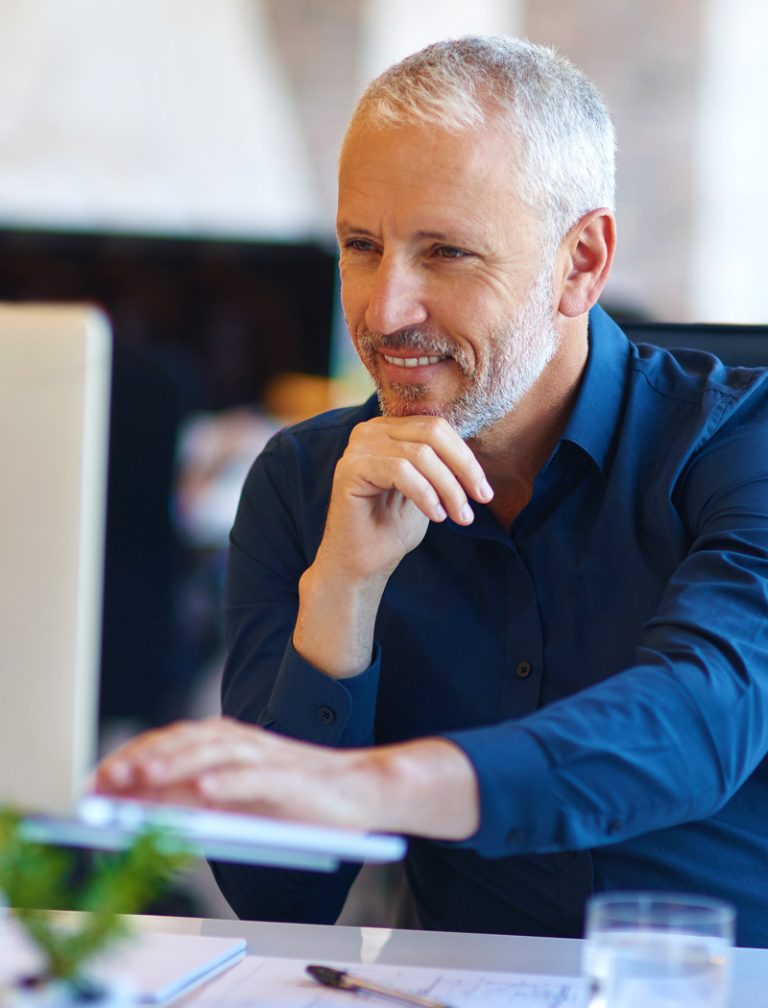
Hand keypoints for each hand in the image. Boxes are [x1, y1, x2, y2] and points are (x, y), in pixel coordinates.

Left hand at [94, 717, 378, 828]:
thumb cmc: (294, 800)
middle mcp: (241, 743)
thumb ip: (194, 798)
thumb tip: (141, 808)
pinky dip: (230, 783)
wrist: (360, 791)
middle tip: (107, 780)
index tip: (96, 781)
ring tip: (144, 779)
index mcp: (225, 743)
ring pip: (214, 754)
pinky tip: (205, 794)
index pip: (169, 743)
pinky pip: (256, 778)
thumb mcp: (236, 800)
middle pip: (185, 743)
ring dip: (176, 765)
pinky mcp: (291, 778)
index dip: (132, 757)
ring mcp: (267, 757)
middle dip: (143, 759)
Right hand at [294, 416, 492, 676]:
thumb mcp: (427, 490)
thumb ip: (442, 465)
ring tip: (460, 517)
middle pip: (432, 434)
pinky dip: (425, 494)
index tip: (485, 493)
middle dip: (463, 468)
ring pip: (420, 454)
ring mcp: (357, 448)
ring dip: (448, 487)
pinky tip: (436, 516)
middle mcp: (370, 431)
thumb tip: (474, 455)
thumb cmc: (391, 529)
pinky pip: (400, 470)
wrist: (360, 565)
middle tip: (481, 501)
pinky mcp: (350, 469)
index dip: (466, 457)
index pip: (437, 427)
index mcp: (388, 431)